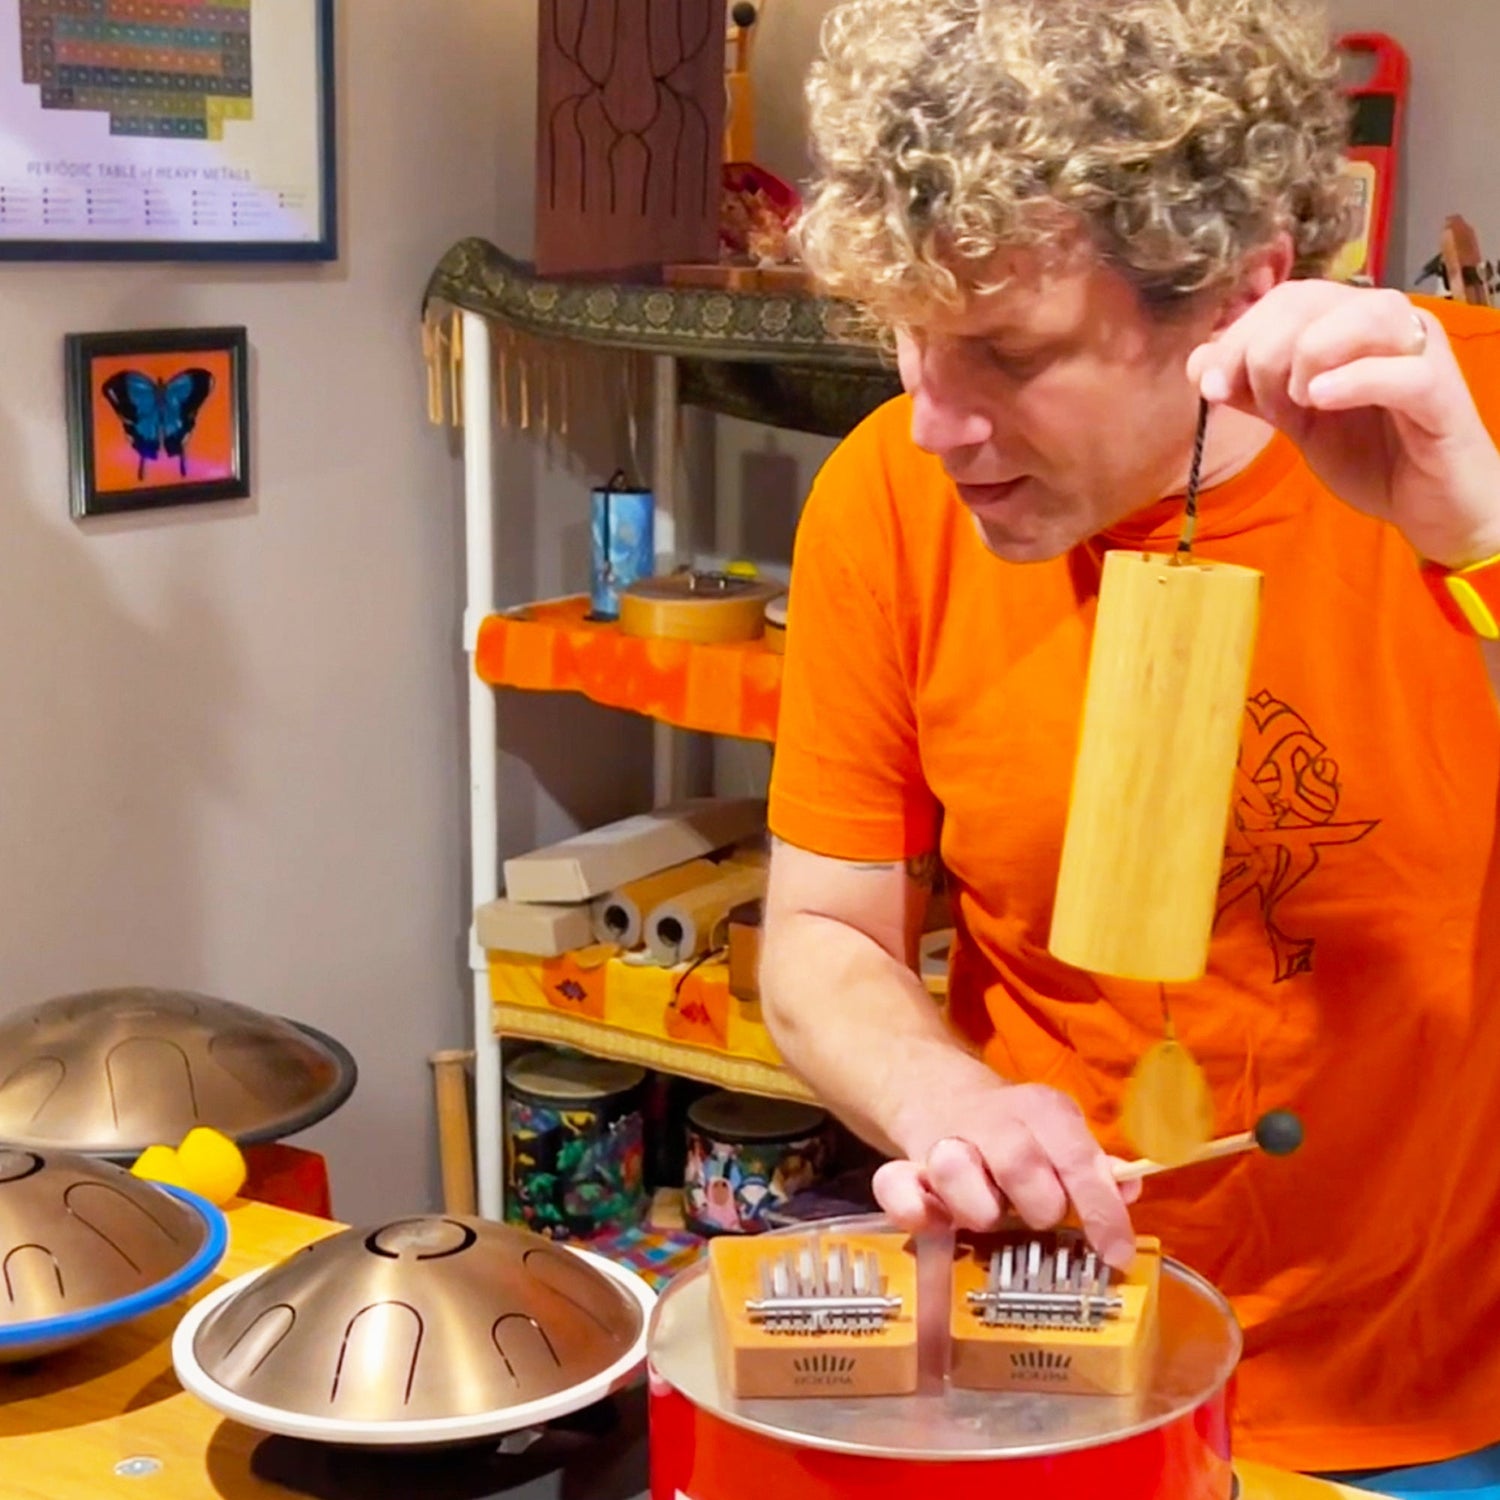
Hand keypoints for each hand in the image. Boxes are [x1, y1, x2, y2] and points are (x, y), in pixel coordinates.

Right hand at [874, 1081, 1140, 1269]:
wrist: (939, 1090)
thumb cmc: (1017, 1132)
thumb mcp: (1060, 1137)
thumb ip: (1092, 1167)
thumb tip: (1131, 1189)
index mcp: (1042, 1113)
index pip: (1077, 1157)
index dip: (1100, 1210)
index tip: (1116, 1255)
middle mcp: (992, 1121)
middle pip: (1019, 1164)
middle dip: (1037, 1206)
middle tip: (1037, 1218)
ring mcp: (943, 1142)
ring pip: (954, 1167)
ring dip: (975, 1206)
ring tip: (986, 1215)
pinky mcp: (902, 1165)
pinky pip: (894, 1186)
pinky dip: (912, 1209)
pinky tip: (932, 1221)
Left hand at [1185, 280, 1499, 568]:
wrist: (1429, 504)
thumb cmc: (1370, 454)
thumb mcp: (1296, 422)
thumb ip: (1252, 391)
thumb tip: (1198, 362)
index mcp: (1347, 321)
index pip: (1284, 299)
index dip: (1237, 336)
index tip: (1210, 385)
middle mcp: (1385, 322)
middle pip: (1308, 300)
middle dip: (1260, 349)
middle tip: (1252, 399)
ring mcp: (1418, 350)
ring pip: (1359, 316)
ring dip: (1308, 356)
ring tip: (1301, 402)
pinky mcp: (1442, 391)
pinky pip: (1400, 370)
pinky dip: (1353, 380)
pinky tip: (1321, 401)